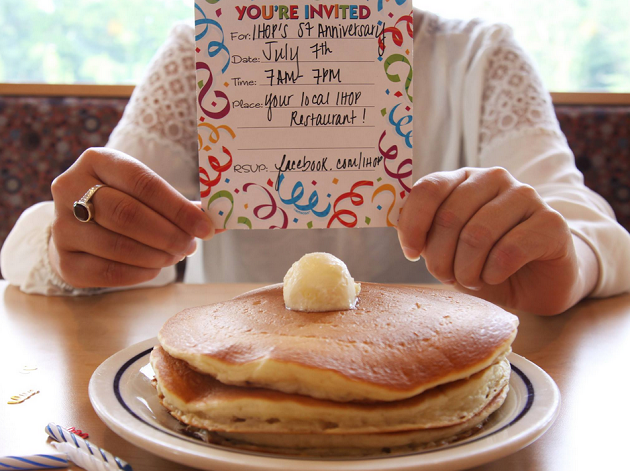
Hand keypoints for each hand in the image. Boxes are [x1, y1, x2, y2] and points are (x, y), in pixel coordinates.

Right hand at [48, 148, 216, 287]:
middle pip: (127, 215)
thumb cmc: (126, 202)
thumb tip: (224, 220)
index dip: (178, 208)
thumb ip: (183, 205)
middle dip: (168, 234)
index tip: (205, 227)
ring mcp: (62, 226)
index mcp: (98, 160)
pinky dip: (139, 273)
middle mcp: (71, 188)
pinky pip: (107, 272)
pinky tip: (156, 267)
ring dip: (157, 255)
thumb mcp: (148, 192)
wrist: (81, 224)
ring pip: (117, 245)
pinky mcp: (63, 260)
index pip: (143, 183)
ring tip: (177, 255)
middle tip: (191, 246)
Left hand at [397, 167, 597, 314]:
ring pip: (477, 235)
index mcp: (463, 178)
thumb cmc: (486, 261)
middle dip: (440, 258)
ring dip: (466, 270)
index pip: (428, 189)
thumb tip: (396, 224)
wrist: (538, 280)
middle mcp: (494, 178)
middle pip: (449, 217)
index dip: (413, 225)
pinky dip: (493, 273)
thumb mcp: (447, 246)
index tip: (411, 253)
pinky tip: (495, 276)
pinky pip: (509, 250)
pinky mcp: (552, 222)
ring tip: (471, 279)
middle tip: (447, 275)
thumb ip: (424, 229)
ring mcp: (526, 196)